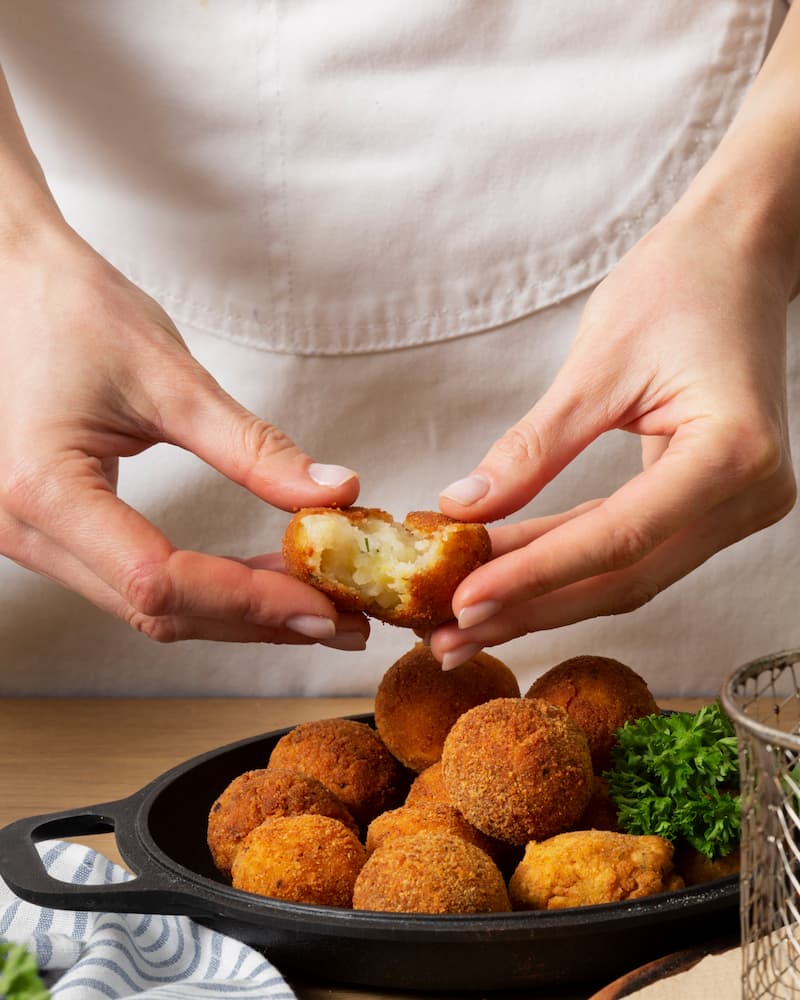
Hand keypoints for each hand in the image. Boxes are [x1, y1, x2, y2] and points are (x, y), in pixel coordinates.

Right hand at [0, 222, 367, 646]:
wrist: (6, 280)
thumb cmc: (71, 308)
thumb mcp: (170, 377)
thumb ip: (254, 447)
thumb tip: (335, 493)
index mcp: (45, 489)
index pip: (162, 580)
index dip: (251, 600)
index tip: (326, 604)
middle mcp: (22, 530)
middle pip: (157, 610)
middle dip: (256, 620)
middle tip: (340, 619)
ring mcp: (26, 537)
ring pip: (146, 607)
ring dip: (234, 611)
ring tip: (312, 602)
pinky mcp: (48, 531)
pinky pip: (131, 581)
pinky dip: (202, 588)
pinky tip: (256, 578)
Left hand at [433, 199, 796, 667]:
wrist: (739, 255)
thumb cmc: (679, 285)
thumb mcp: (597, 362)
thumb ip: (533, 447)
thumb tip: (464, 509)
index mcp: (730, 455)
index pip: (617, 537)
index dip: (534, 575)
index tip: (462, 599)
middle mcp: (746, 498)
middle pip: (622, 577)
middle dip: (529, 606)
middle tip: (448, 634)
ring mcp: (734, 507)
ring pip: (624, 573)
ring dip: (541, 595)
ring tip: (464, 619)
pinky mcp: (709, 504)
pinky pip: (629, 547)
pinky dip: (565, 561)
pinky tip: (507, 574)